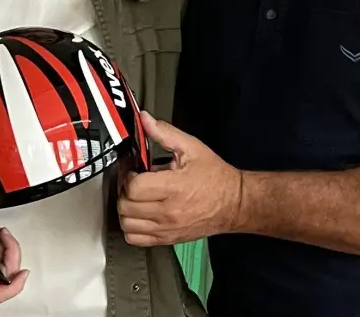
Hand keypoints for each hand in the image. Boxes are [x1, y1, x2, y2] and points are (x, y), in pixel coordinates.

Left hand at [118, 111, 244, 245]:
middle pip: (126, 206)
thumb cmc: (215, 177)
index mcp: (174, 188)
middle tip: (133, 181)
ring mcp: (167, 228)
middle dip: (125, 189)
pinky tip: (139, 214)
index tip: (133, 169)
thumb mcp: (191, 147)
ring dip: (126, 208)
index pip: (134, 187)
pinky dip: (132, 227)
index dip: (128, 174)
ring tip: (135, 197)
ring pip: (127, 224)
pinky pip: (136, 239)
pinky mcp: (167, 239)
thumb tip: (145, 120)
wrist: (234, 203)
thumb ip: (165, 133)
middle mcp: (168, 212)